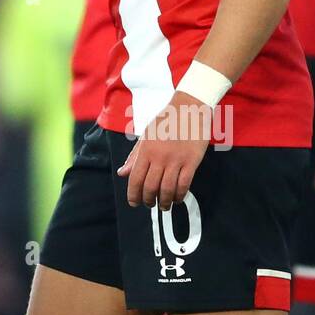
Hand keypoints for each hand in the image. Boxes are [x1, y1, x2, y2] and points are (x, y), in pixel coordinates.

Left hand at [117, 90, 211, 209]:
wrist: (189, 108)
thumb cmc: (166, 121)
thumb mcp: (146, 136)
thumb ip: (134, 156)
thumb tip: (122, 173)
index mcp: (146, 150)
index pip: (135, 179)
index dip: (133, 194)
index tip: (134, 203)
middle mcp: (159, 157)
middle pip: (151, 187)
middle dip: (148, 200)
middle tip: (149, 204)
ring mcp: (176, 160)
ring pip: (167, 190)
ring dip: (164, 202)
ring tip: (164, 205)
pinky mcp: (191, 162)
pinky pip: (184, 185)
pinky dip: (180, 196)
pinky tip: (177, 198)